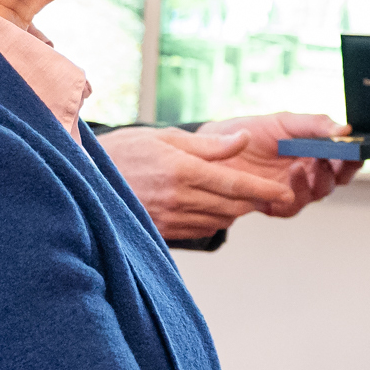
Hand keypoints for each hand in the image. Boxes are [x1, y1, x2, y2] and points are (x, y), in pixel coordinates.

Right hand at [103, 125, 297, 238]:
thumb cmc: (125, 151)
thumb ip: (209, 144)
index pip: (235, 184)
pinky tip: (210, 207)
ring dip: (235, 210)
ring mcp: (170, 218)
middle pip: (232, 205)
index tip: (285, 192)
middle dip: (254, 200)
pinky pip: (200, 230)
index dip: (264, 189)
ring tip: (239, 196)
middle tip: (269, 191)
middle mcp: (179, 197)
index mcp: (183, 170)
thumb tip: (244, 139)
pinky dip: (213, 220)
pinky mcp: (162, 232)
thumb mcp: (166, 137)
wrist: (84, 177)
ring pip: (219, 220)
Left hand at [198, 112, 360, 214]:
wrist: (211, 150)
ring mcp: (292, 191)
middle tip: (338, 158)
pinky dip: (296, 191)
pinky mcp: (274, 204)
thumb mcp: (283, 121)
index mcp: (314, 153)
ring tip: (308, 163)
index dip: (354, 155)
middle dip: (342, 170)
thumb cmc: (247, 133)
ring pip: (319, 194)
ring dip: (318, 180)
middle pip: (338, 179)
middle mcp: (308, 174)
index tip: (357, 148)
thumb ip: (314, 124)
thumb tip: (344, 129)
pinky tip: (293, 174)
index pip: (344, 158)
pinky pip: (292, 206)